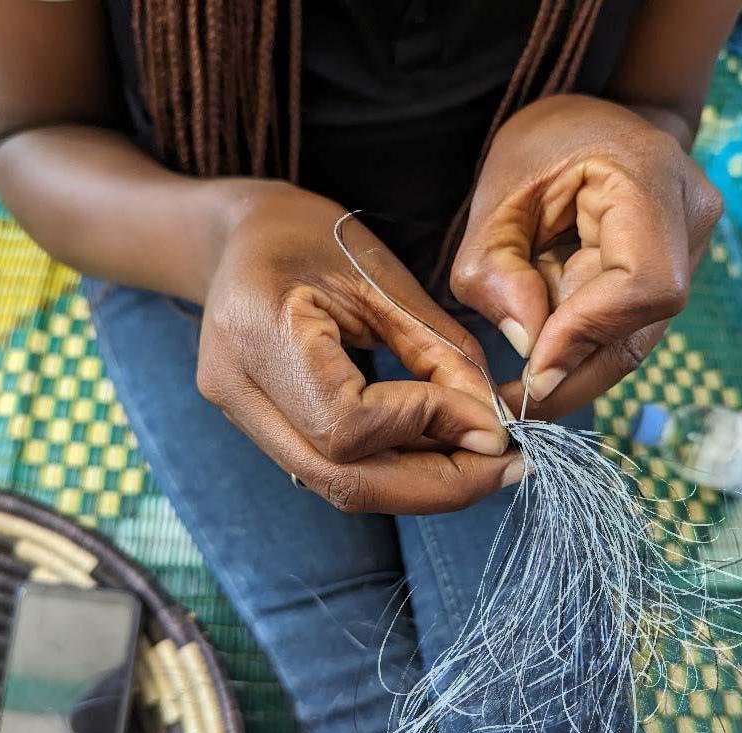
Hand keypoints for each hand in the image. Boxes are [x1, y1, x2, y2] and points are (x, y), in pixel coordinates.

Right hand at [195, 183, 520, 514]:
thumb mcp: (384, 277)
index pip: (349, 422)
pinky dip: (394, 470)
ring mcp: (238, 415)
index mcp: (259, 330)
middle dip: (436, 483)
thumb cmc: (308, 236)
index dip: (430, 428)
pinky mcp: (255, 429)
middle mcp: (235, 387)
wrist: (237, 237)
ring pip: (338, 487)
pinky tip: (441, 451)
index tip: (495, 422)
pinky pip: (332, 470)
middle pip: (341, 479)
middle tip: (507, 466)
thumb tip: (493, 426)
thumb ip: (439, 352)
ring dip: (420, 486)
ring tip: (484, 462)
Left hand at [451, 95, 722, 419]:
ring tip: (520, 382)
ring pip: (638, 338)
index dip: (587, 335)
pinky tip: (545, 356)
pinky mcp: (677, 273)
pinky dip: (584, 349)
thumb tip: (527, 347)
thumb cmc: (541, 147)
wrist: (594, 119)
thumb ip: (496, 271)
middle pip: (643, 326)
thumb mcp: (494, 197)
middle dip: (575, 372)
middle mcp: (691, 215)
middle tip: (514, 404)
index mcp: (650, 177)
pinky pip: (631, 329)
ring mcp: (694, 247)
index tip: (531, 371)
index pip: (644, 284)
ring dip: (576, 365)